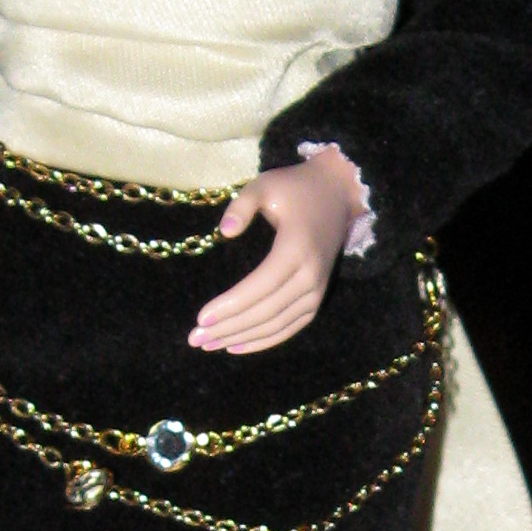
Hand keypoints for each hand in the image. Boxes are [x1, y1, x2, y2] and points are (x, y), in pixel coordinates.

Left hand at [190, 153, 363, 355]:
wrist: (337, 194)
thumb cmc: (294, 189)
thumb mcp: (265, 185)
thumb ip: (242, 205)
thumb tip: (224, 232)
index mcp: (295, 249)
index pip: (259, 287)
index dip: (230, 305)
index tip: (201, 317)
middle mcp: (310, 275)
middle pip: (265, 311)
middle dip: (228, 327)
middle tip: (195, 338)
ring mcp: (317, 290)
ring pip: (276, 324)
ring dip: (242, 338)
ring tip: (208, 344)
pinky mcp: (317, 297)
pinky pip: (291, 326)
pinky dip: (265, 340)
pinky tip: (237, 345)